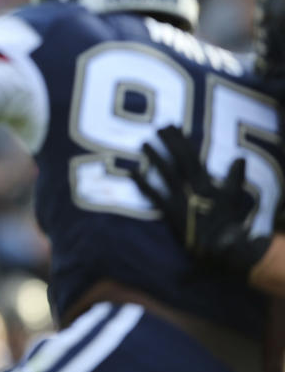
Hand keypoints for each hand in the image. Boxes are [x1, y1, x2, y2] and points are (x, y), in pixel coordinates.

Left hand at [130, 125, 267, 276]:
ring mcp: (179, 198)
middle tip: (157, 127)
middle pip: (177, 159)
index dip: (181, 140)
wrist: (221, 245)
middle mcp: (191, 186)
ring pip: (164, 172)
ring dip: (154, 157)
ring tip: (142, 143)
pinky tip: (131, 172)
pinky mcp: (169, 211)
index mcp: (205, 182)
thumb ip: (235, 177)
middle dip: (168, 142)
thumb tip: (240, 158)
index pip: (191, 155)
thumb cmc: (228, 222)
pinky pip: (153, 195)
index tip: (172, 126)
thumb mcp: (234, 197)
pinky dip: (142, 183)